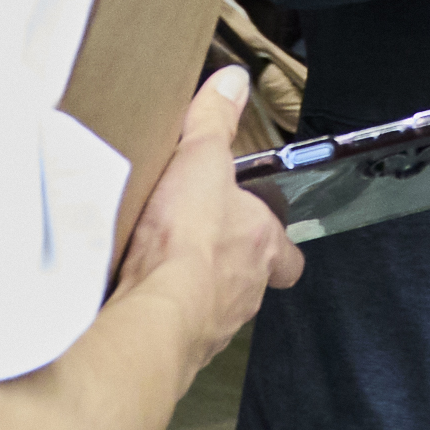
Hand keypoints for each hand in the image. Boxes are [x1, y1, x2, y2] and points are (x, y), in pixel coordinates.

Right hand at [117, 69, 300, 367]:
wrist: (157, 312)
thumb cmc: (190, 237)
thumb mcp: (201, 161)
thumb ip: (214, 121)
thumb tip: (234, 80)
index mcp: (262, 246)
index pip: (287, 256)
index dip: (277, 246)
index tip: (258, 232)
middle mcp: (247, 291)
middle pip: (250, 283)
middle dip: (230, 267)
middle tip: (202, 249)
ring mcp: (216, 325)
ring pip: (216, 310)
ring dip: (197, 293)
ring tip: (165, 271)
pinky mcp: (181, 348)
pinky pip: (180, 332)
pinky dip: (166, 316)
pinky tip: (141, 299)